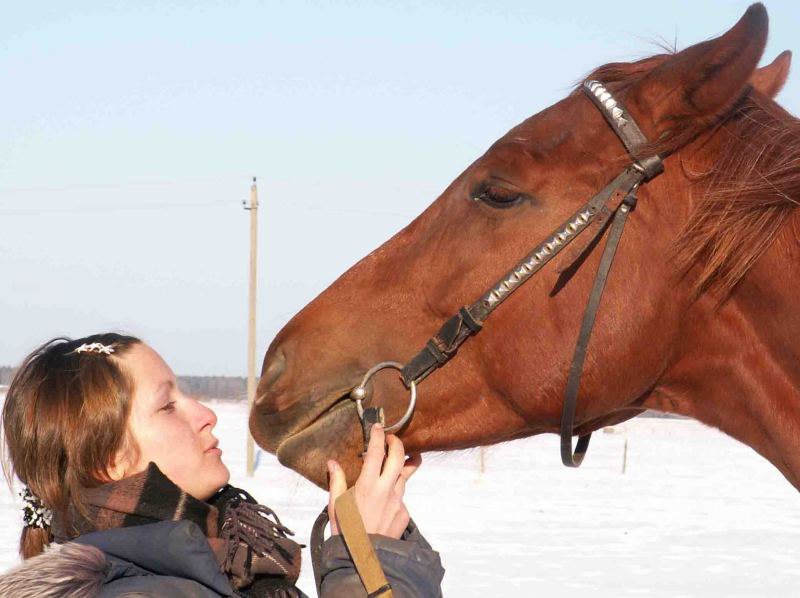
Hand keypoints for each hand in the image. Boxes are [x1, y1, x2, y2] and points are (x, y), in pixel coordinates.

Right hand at [327, 423, 420, 538]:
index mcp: (367, 486)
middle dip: (397, 443)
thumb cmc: (346, 532)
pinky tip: (387, 498)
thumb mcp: (335, 505)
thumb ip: (336, 481)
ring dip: (400, 467)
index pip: (376, 453)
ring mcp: (398, 502)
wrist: (363, 559)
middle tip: (391, 439)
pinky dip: (396, 492)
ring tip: (396, 462)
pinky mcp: (404, 513)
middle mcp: (386, 491)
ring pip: (404, 476)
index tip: (377, 427)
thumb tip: (332, 463)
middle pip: (399, 458)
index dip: (378, 436)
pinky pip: (402, 497)